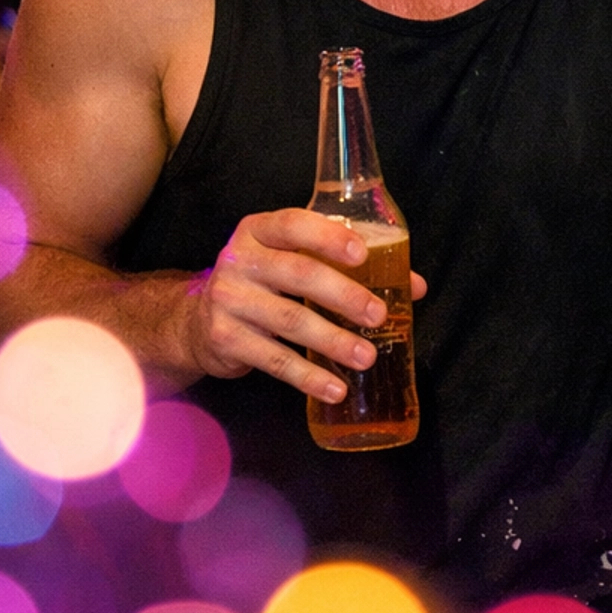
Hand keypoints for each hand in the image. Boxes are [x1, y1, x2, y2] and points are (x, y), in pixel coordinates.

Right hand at [179, 208, 428, 402]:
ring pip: (290, 321)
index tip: (362, 253)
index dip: (329, 237)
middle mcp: (240, 260)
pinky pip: (275, 361)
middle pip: (299, 274)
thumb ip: (346, 266)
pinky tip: (335, 388)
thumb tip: (413, 286)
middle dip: (344, 295)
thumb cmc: (264, 283)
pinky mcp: (226, 339)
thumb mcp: (293, 261)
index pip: (294, 224)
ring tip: (367, 356)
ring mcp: (229, 300)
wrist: (198, 321)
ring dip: (333, 341)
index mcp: (259, 231)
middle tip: (378, 315)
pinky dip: (308, 377)